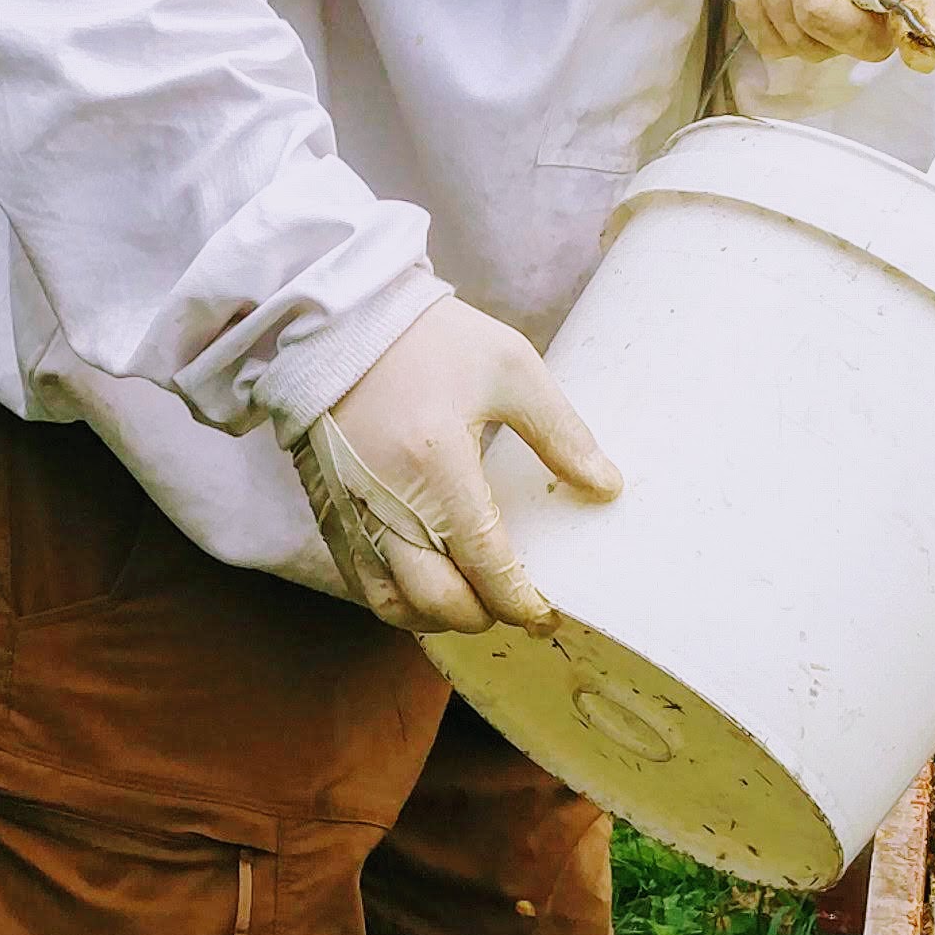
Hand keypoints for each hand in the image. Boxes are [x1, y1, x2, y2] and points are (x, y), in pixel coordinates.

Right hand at [289, 298, 622, 635]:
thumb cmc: (427, 337)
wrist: (337, 319)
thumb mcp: (509, 367)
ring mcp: (350, 510)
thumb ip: (560, 433)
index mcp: (436, 462)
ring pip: (393, 603)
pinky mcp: (328, 511)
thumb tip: (606, 486)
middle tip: (512, 603)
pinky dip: (398, 597)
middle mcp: (385, 499)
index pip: (485, 562)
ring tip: (471, 598)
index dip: (519, 599)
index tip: (544, 609)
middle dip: (483, 615)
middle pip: (438, 599)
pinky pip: (360, 581)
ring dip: (437, 615)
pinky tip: (428, 581)